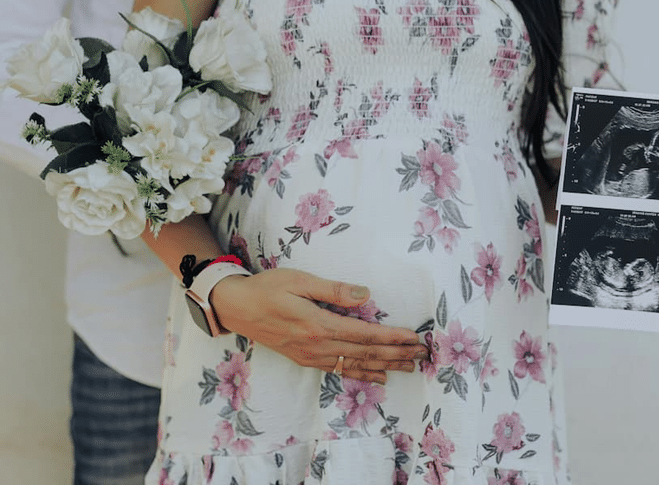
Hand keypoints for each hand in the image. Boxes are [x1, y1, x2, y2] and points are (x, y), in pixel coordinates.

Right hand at [210, 267, 428, 383]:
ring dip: (385, 366)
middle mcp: (317, 346)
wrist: (236, 308)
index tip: (415, 338)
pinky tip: (378, 377)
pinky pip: (340, 370)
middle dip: (396, 354)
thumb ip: (334, 290)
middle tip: (422, 355)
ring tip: (409, 367)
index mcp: (318, 325)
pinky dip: (362, 374)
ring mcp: (311, 356)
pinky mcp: (305, 359)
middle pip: (366, 353)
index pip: (365, 335)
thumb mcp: (299, 281)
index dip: (393, 338)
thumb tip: (366, 295)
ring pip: (355, 365)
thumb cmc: (267, 288)